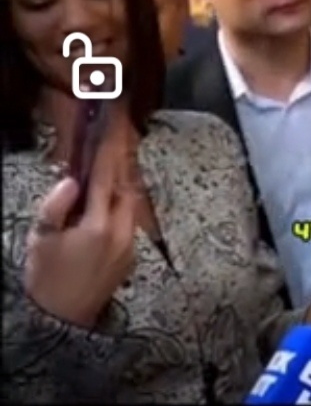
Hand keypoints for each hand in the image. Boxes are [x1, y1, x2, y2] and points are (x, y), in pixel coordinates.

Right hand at [23, 134, 137, 327]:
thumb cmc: (46, 276)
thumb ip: (56, 205)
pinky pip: (130, 221)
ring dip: (121, 186)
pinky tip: (110, 202)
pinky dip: (122, 206)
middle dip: (119, 166)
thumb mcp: (40, 239)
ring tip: (110, 169)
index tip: (110, 131)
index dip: (107, 153)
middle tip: (115, 142)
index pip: (105, 179)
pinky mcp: (132, 254)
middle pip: (125, 188)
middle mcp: (120, 232)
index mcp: (97, 225)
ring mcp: (129, 244)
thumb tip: (72, 178)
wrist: (64, 317)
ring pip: (131, 204)